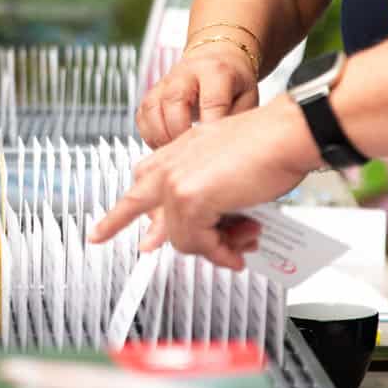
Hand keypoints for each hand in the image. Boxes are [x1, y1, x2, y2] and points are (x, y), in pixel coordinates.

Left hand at [88, 97, 316, 268]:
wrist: (286, 135)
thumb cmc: (269, 148)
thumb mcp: (229, 173)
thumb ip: (211, 200)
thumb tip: (211, 236)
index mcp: (178, 150)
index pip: (141, 180)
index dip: (124, 211)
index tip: (102, 229)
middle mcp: (170, 163)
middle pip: (135, 204)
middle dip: (130, 229)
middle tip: (114, 241)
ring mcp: (176, 181)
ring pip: (180, 237)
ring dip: (215, 248)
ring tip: (241, 244)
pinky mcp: (189, 199)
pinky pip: (199, 243)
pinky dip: (222, 252)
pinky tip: (238, 250)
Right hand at [137, 44, 258, 147]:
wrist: (216, 57)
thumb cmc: (234, 80)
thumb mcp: (249, 96)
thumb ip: (237, 120)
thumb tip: (226, 148)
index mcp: (216, 71)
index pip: (212, 100)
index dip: (212, 126)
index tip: (214, 149)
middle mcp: (186, 73)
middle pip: (175, 100)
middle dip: (181, 131)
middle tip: (191, 154)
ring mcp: (166, 82)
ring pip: (152, 108)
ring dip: (161, 136)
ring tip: (176, 153)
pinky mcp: (152, 93)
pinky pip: (142, 116)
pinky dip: (149, 136)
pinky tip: (165, 147)